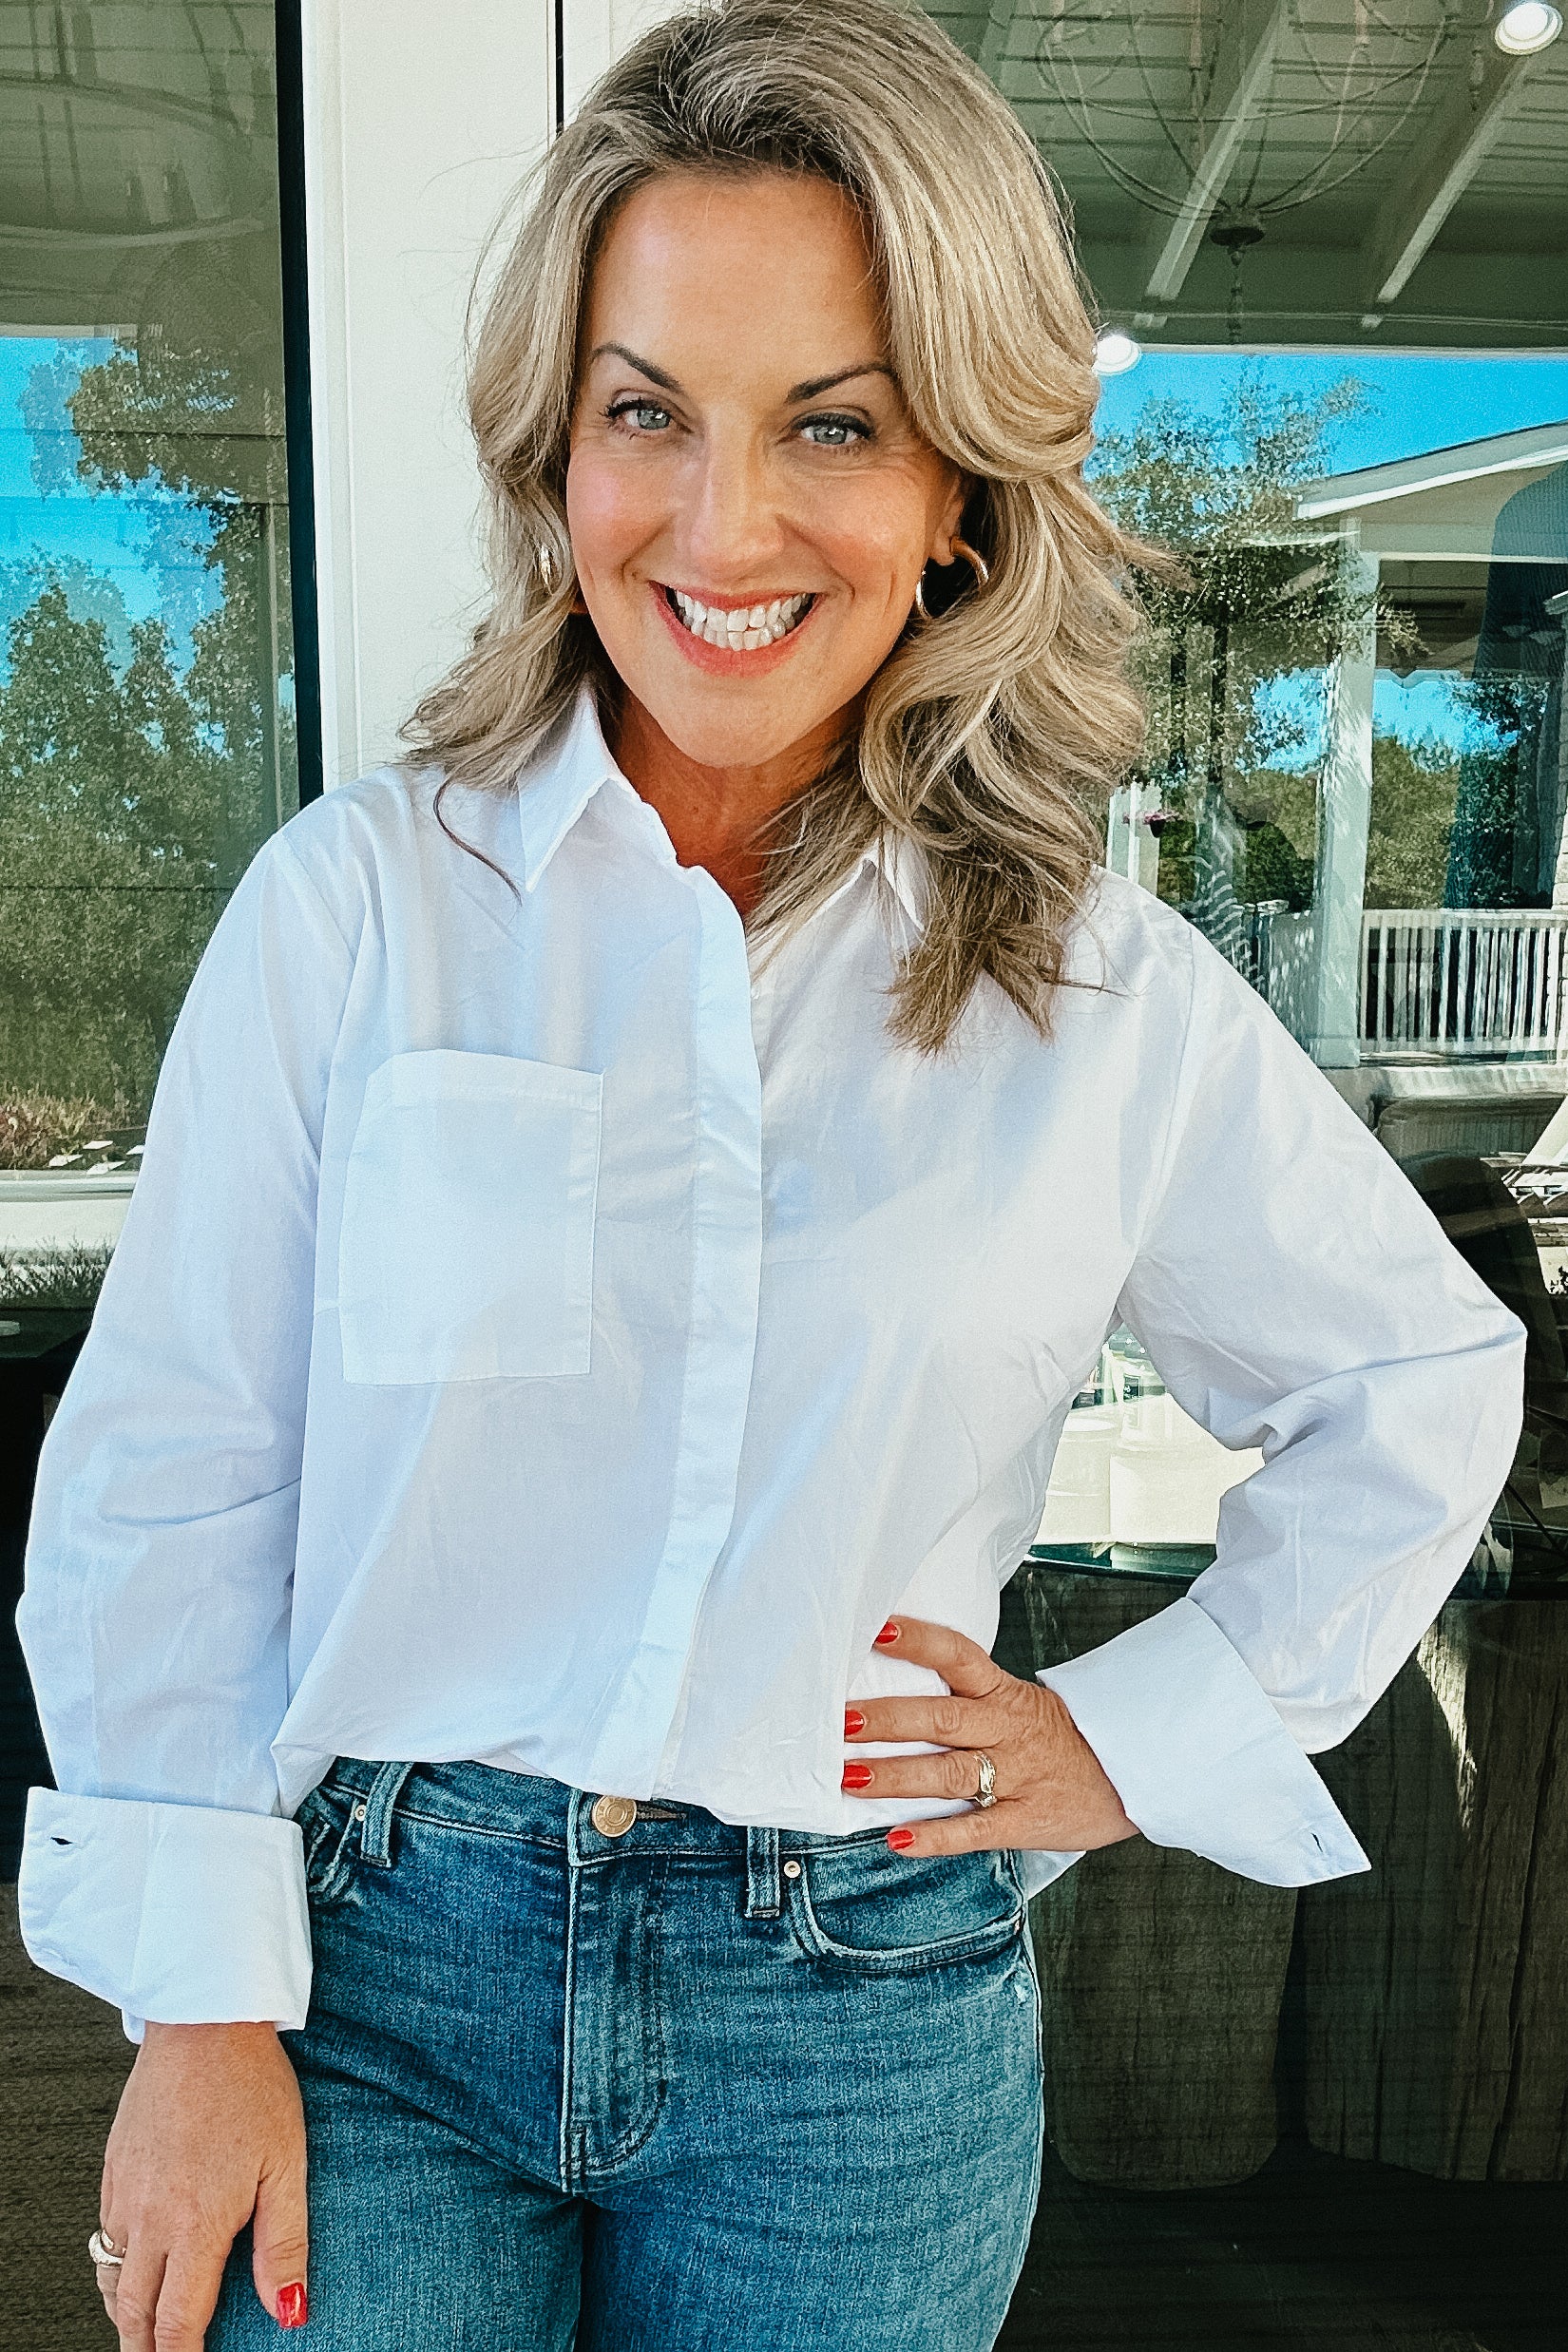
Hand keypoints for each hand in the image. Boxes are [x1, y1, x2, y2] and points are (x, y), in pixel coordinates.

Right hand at [97, 2020, 307, 2345]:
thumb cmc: (252, 2088)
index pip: (178, 2323)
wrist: (203, 2025)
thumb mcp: (287, 2167)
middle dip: (145, 2348)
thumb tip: (289, 2310)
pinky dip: (117, 2265)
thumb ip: (284, 2245)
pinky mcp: (113, 2169)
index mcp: (195, 2224)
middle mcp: (149, 2217)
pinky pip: (106, 2235)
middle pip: (133, 2313)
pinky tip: (139, 2264)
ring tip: (147, 2329)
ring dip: (127, 2312)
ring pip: (112, 2277)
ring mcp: (124, 2193)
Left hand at [842, 1614, 1138, 1858]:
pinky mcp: (1025, 1821)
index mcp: (1004, 1693)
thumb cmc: (1063, 1738)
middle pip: (941, 1718)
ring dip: (895, 1775)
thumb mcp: (1021, 1702)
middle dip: (887, 1719)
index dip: (918, 1641)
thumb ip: (969, 1699)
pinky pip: (976, 1829)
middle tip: (841, 1720)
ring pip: (948, 1773)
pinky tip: (897, 1839)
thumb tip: (893, 1690)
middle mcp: (1006, 1730)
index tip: (876, 1630)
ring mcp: (1016, 1777)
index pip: (957, 1656)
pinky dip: (935, 1836)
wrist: (1131, 1775)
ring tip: (849, 1776)